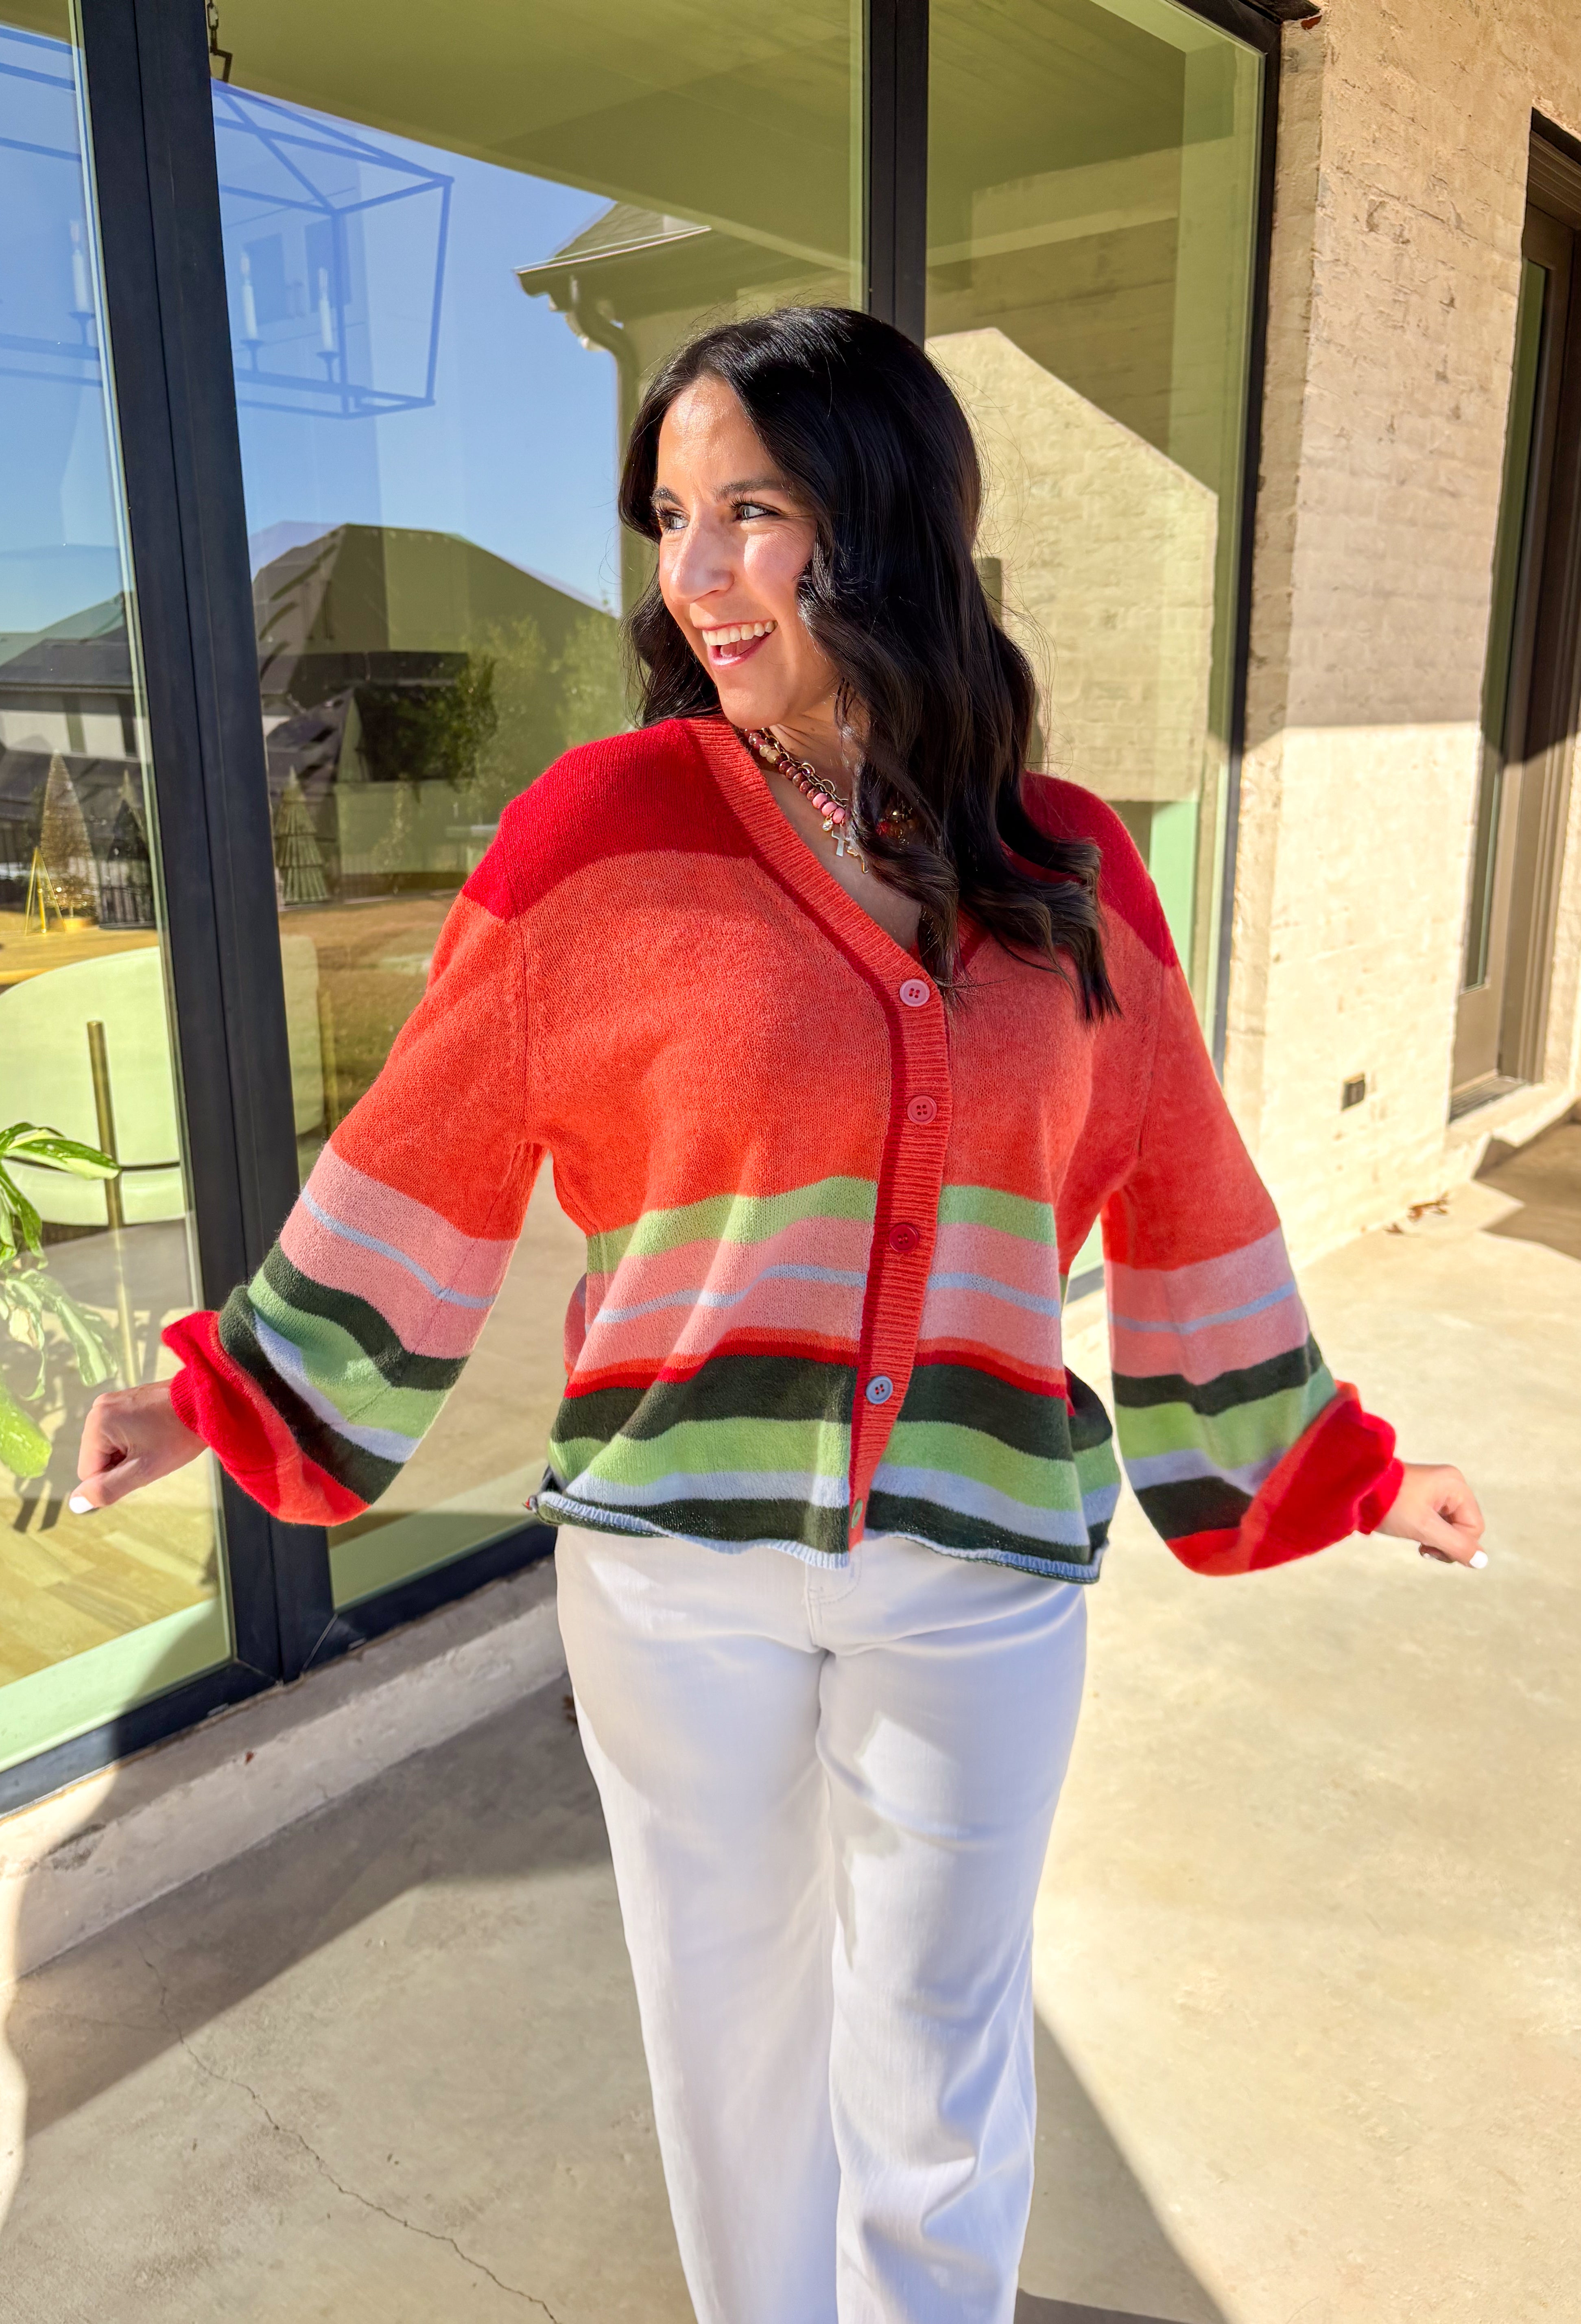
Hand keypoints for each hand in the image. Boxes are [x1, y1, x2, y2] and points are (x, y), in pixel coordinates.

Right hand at [69, 1381, 205, 1512]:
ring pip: (110, 1446)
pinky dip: (135, 1439)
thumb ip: (107, 1489)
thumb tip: (75, 1503)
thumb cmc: (178, 1436)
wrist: (208, 1402)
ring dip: (130, 1452)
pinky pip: (120, 1431)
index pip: (89, 1472)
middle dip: (122, 1463)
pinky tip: (155, 1433)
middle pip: (98, 1457)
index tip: (143, 1463)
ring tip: (156, 1442)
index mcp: (97, 1423)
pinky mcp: (126, 1399)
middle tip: (152, 1453)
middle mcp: (99, 1408)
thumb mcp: (143, 1470)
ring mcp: (113, 1401)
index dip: (116, 1478)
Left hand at [1372, 1461, 1486, 1567]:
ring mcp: (1438, 1489)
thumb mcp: (1424, 1528)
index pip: (1474, 1527)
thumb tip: (1482, 1562)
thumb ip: (1455, 1546)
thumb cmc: (1390, 1505)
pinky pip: (1439, 1521)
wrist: (1355, 1490)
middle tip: (1424, 1549)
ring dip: (1437, 1540)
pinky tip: (1416, 1536)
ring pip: (1451, 1526)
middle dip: (1447, 1543)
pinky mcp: (1425, 1496)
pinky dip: (1429, 1532)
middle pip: (1464, 1526)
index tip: (1431, 1548)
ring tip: (1419, 1543)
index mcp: (1455, 1485)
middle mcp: (1450, 1483)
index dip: (1458, 1544)